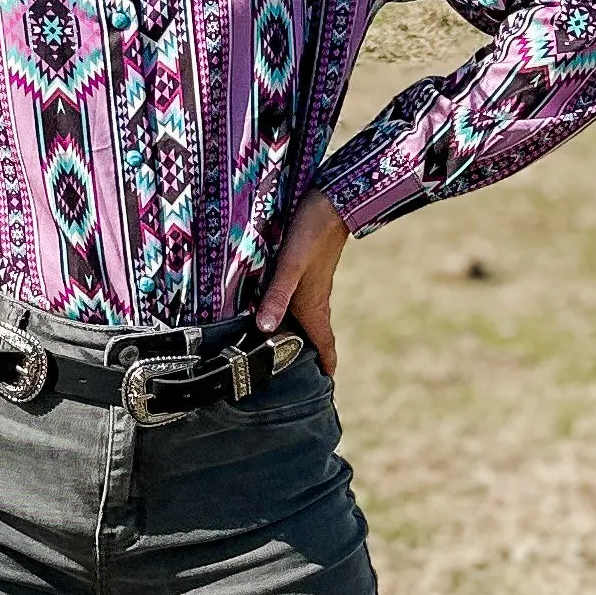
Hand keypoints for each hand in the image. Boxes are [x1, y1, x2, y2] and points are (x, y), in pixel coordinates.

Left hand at [258, 191, 349, 372]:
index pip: (326, 347)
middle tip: (291, 382)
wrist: (330, 203)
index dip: (325, 370)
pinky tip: (270, 312)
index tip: (322, 391)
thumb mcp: (290, 266)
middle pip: (313, 340)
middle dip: (306, 361)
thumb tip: (265, 329)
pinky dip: (286, 316)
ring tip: (275, 353)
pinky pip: (297, 303)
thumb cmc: (311, 235)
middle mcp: (315, 302)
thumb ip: (277, 296)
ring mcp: (311, 288)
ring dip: (295, 338)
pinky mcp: (305, 273)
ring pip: (304, 322)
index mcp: (315, 308)